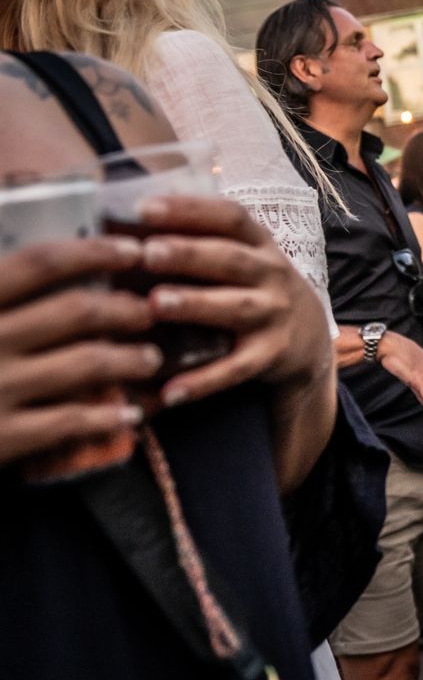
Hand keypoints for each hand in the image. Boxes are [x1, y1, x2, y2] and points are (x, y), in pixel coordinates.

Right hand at [0, 236, 153, 468]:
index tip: (132, 250)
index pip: (40, 262)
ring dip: (130, 359)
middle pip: (76, 311)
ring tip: (149, 358)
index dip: (93, 251)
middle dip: (125, 309)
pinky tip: (129, 414)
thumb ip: (1, 286)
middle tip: (148, 312)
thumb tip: (37, 243)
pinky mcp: (1, 436)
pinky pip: (70, 421)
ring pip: (86, 363)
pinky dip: (108, 416)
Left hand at [138, 195, 332, 409]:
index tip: (144, 207)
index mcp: (260, 244)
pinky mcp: (271, 355)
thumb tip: (123, 229)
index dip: (190, 210)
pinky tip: (170, 391)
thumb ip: (202, 243)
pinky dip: (204, 380)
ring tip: (155, 303)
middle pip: (231, 259)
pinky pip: (236, 369)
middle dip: (189, 254)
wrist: (308, 338)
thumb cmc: (253, 289)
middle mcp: (271, 275)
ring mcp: (274, 315)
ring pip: (235, 308)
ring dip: (196, 305)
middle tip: (148, 253)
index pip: (230, 217)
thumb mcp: (244, 259)